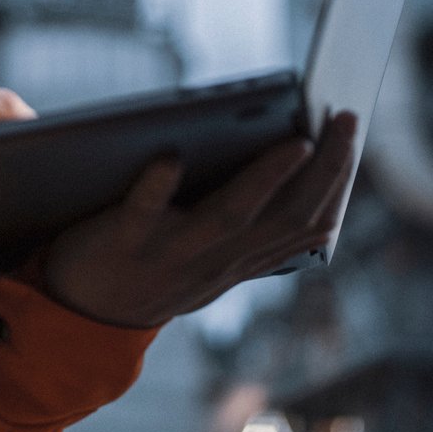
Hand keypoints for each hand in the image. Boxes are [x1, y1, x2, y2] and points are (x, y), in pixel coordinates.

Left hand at [40, 111, 359, 327]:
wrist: (80, 312)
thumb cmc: (152, 264)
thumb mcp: (212, 257)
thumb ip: (248, 222)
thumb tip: (293, 158)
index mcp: (239, 260)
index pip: (305, 225)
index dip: (336, 183)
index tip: (352, 136)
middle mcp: (215, 261)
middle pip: (284, 217)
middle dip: (324, 170)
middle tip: (346, 119)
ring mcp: (170, 253)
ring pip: (230, 217)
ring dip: (267, 180)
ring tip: (296, 141)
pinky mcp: (122, 241)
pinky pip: (143, 213)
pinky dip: (157, 185)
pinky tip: (170, 155)